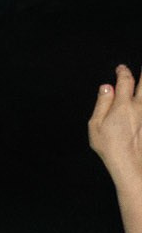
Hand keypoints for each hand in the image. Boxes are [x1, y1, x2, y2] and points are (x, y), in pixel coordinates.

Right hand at [89, 65, 141, 181]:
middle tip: (141, 69)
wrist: (131, 164)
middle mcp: (139, 106)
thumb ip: (102, 104)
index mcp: (123, 105)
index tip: (121, 68)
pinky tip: (141, 103)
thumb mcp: (95, 126)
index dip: (123, 71)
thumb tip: (106, 87)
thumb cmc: (111, 147)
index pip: (125, 80)